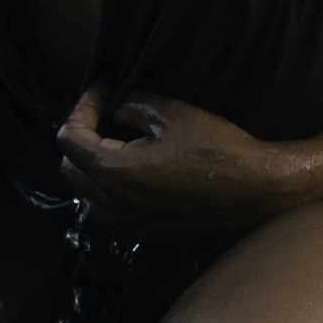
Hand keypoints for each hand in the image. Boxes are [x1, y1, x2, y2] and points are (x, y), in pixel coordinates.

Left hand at [56, 82, 294, 236]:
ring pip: (84, 196)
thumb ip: (134, 105)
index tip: (104, 89)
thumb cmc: (214, 148)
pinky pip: (106, 211)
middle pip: (69, 170)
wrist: (253, 191)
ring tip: (113, 142)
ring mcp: (128, 223)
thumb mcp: (172, 113)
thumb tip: (117, 109)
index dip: (82, 107)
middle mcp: (114, 204)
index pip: (70, 139)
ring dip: (89, 167)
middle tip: (104, 113)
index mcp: (115, 172)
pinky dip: (105, 190)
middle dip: (80, 137)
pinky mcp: (145, 232)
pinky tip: (130, 170)